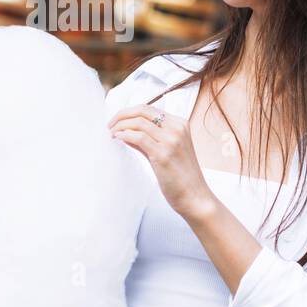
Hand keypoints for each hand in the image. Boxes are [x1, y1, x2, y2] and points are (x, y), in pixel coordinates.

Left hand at [109, 104, 216, 222]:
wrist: (196, 197)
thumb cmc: (181, 177)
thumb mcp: (166, 151)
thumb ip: (148, 140)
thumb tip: (125, 132)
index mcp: (180, 124)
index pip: (149, 109)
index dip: (130, 112)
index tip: (117, 120)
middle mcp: (177, 129)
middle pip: (143, 110)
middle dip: (122, 114)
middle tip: (110, 124)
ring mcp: (171, 141)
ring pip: (139, 122)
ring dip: (120, 125)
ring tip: (112, 133)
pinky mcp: (163, 154)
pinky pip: (138, 137)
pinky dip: (124, 135)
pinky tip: (118, 139)